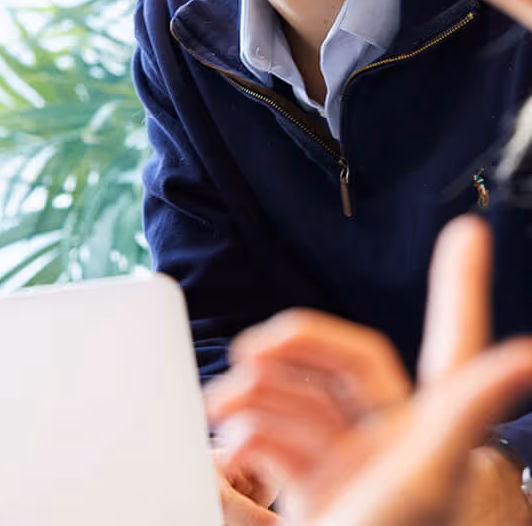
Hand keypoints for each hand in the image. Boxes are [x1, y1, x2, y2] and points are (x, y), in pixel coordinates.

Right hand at [205, 216, 531, 525]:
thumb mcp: (428, 474)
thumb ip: (465, 405)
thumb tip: (530, 352)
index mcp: (430, 427)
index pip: (452, 340)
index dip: (460, 285)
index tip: (470, 233)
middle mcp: (390, 438)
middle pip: (336, 359)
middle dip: (288, 348)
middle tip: (251, 354)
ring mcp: (347, 464)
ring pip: (295, 399)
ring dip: (253, 400)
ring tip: (223, 415)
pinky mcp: (309, 492)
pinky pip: (271, 443)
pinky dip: (244, 442)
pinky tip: (229, 457)